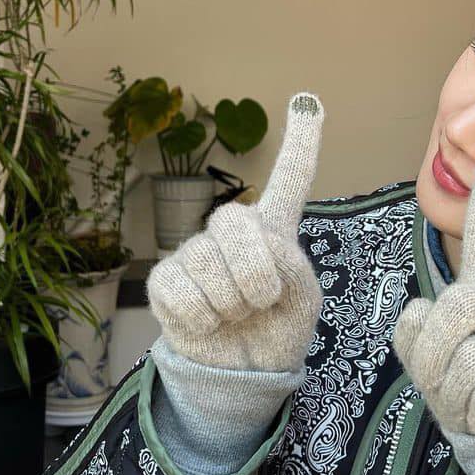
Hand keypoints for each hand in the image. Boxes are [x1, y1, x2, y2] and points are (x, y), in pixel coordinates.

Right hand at [145, 91, 324, 372]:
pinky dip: (206, 318)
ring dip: (232, 304)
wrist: (245, 374)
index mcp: (275, 230)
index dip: (300, 142)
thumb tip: (254, 243)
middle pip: (237, 221)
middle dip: (254, 271)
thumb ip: (290, 266)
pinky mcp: (166, 279)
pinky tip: (211, 322)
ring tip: (237, 315)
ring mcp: (195, 252)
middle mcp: (233, 232)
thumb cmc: (278, 329)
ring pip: (208, 262)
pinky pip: (184, 292)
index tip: (308, 99)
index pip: (289, 179)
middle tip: (263, 301)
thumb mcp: (303, 300)